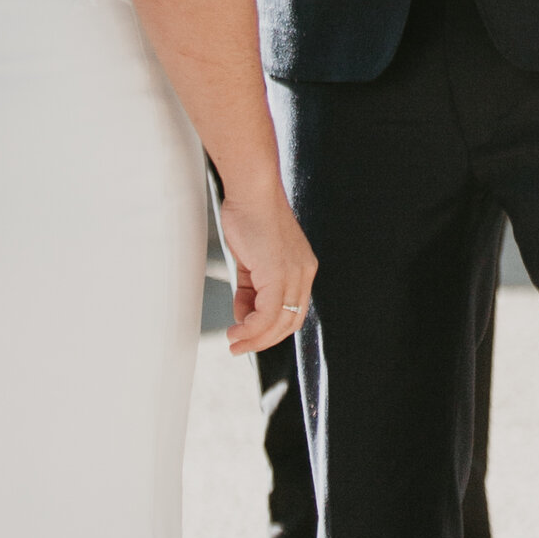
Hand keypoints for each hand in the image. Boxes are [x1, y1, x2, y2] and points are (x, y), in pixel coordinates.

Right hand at [216, 178, 316, 359]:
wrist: (251, 191)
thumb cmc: (249, 217)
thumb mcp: (251, 261)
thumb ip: (251, 289)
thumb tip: (244, 315)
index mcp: (302, 268)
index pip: (293, 311)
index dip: (271, 329)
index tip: (248, 335)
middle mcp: (304, 272)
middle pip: (290, 322)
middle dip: (263, 340)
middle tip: (239, 346)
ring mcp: (294, 274)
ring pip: (279, 322)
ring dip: (255, 338)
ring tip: (234, 342)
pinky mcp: (278, 274)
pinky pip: (267, 314)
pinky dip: (251, 328)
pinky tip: (236, 330)